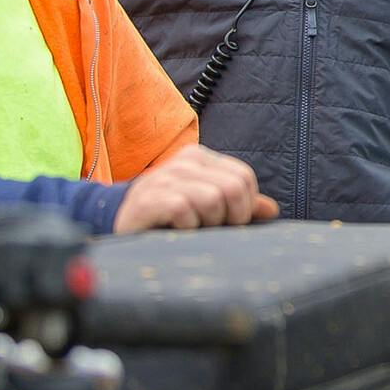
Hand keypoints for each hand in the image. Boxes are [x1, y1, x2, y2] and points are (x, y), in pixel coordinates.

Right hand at [113, 145, 277, 231]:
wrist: (118, 225)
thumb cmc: (168, 218)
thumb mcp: (205, 207)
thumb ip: (237, 205)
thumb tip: (270, 210)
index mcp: (199, 158)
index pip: (244, 177)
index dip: (244, 207)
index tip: (226, 222)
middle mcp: (183, 162)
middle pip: (233, 188)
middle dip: (229, 218)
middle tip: (208, 228)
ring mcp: (164, 177)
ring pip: (213, 199)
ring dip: (206, 224)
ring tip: (189, 229)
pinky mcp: (149, 198)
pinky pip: (185, 211)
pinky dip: (186, 229)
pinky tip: (174, 231)